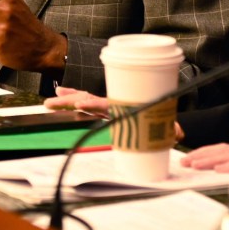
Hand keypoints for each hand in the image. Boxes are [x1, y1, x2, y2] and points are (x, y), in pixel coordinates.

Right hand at [47, 86, 185, 139]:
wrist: (166, 116)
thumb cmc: (165, 121)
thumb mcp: (168, 127)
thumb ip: (172, 129)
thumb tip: (178, 132)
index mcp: (126, 107)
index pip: (107, 105)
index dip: (94, 105)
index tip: (81, 105)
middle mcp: (116, 104)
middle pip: (89, 99)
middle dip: (70, 100)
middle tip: (52, 101)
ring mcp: (111, 106)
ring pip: (85, 98)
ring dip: (68, 98)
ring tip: (51, 99)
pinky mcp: (108, 110)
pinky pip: (88, 103)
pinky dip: (74, 98)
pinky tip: (61, 97)